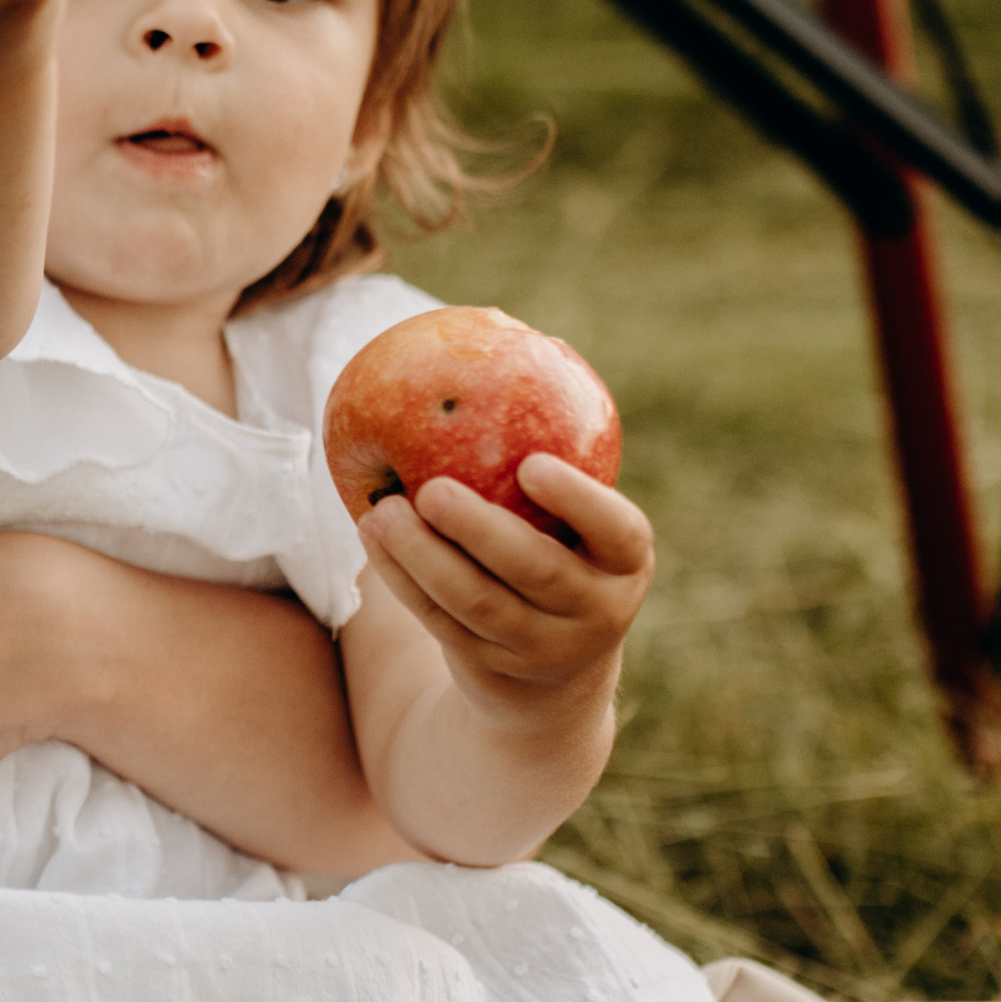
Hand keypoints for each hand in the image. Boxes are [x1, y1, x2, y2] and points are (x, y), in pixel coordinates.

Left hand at [358, 452, 651, 727]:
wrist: (553, 673)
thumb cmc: (560, 552)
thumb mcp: (578, 524)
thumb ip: (550, 456)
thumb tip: (500, 328)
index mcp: (627, 560)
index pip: (616, 530)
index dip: (578, 500)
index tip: (531, 464)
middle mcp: (596, 610)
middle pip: (536, 571)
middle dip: (479, 530)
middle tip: (430, 490)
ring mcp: (543, 648)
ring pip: (477, 603)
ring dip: (422, 557)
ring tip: (382, 511)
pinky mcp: (491, 667)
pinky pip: (440, 622)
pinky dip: (403, 580)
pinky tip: (374, 540)